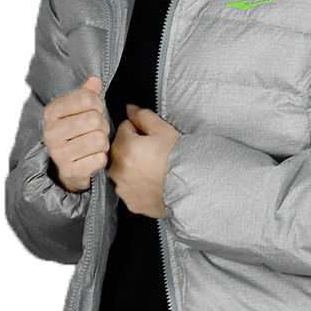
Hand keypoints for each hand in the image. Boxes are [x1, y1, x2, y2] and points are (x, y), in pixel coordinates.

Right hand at [42, 75, 109, 191]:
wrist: (67, 168)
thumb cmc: (75, 135)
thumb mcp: (77, 111)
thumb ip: (87, 94)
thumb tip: (95, 80)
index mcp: (51, 112)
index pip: (86, 98)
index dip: (98, 104)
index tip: (96, 111)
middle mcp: (51, 133)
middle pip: (94, 119)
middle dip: (103, 125)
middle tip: (98, 130)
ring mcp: (59, 154)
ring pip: (99, 139)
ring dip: (104, 142)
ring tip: (96, 144)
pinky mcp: (70, 171)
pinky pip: (100, 159)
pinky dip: (102, 158)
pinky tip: (93, 157)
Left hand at [109, 103, 182, 218]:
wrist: (192, 188)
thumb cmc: (179, 159)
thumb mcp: (163, 130)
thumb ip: (143, 116)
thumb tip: (130, 109)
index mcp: (123, 147)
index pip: (124, 128)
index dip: (139, 130)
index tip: (151, 137)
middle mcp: (118, 169)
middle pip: (121, 150)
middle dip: (133, 149)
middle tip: (155, 153)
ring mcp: (123, 188)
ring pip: (124, 170)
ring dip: (133, 167)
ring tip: (155, 169)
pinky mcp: (130, 202)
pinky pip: (130, 189)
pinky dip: (137, 185)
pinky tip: (153, 182)